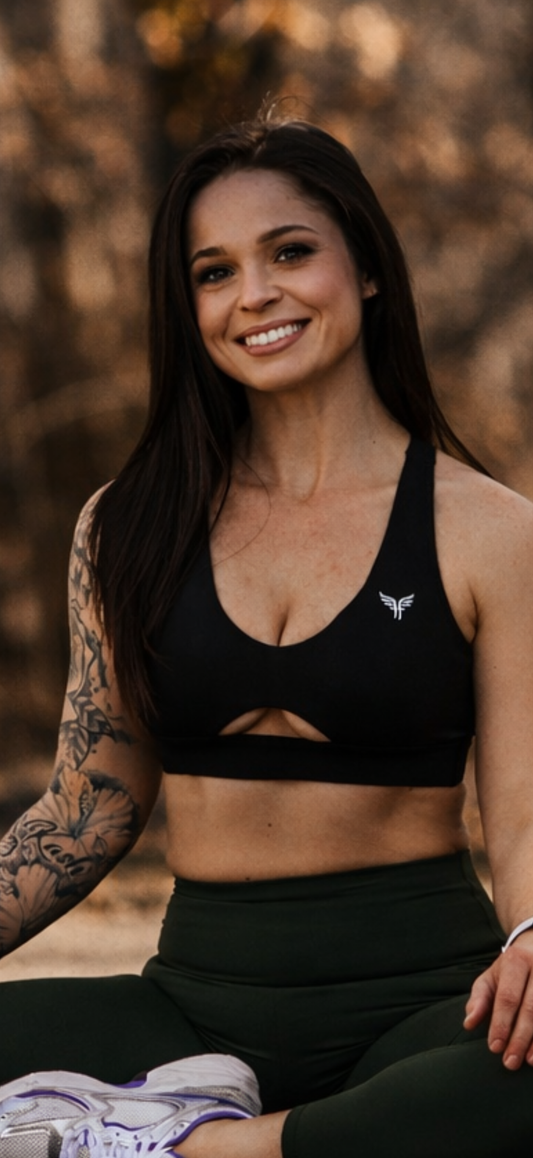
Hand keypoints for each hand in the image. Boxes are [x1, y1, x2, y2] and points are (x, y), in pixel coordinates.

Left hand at [464, 931, 532, 1068]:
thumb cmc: (511, 969)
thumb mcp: (491, 977)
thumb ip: (479, 999)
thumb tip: (469, 1023)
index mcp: (516, 961)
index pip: (508, 996)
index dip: (501, 1023)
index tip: (495, 1047)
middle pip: (531, 1008)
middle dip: (520, 1038)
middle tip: (510, 1061)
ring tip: (530, 1060)